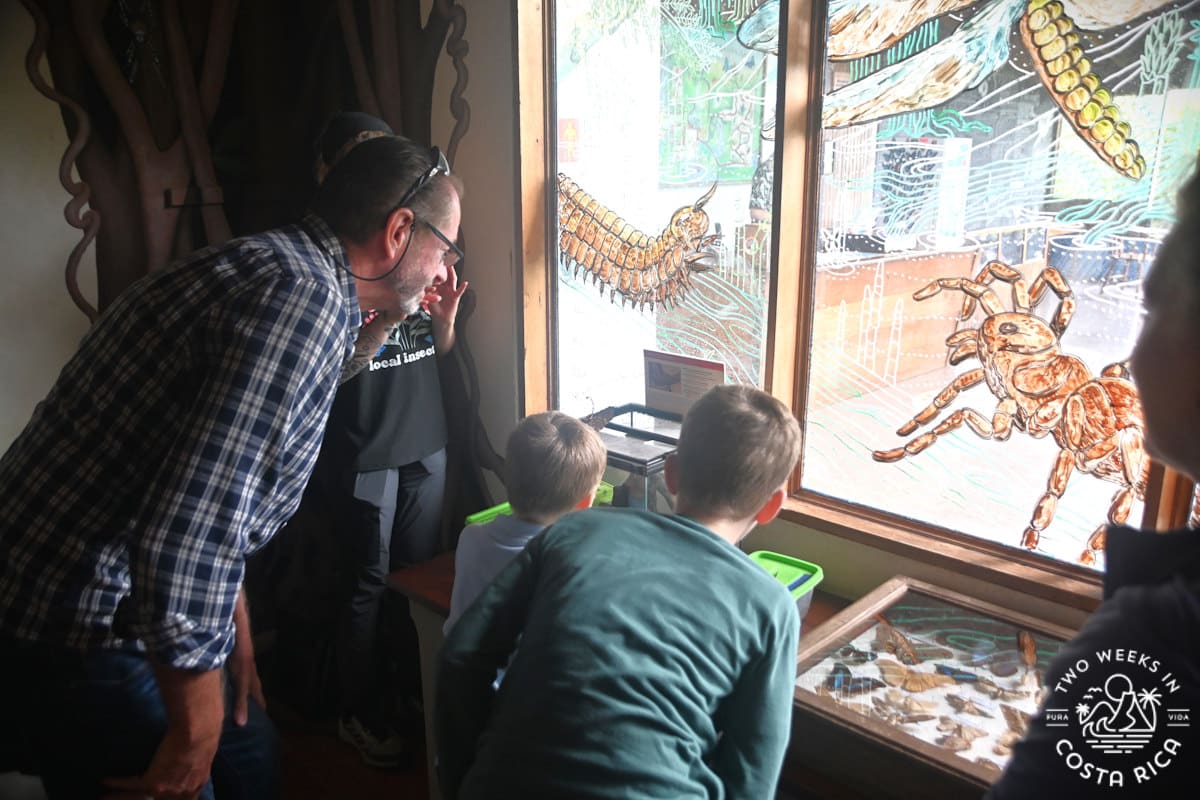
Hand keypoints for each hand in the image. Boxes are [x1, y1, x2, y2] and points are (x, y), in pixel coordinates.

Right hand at [103, 726, 218, 799]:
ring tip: (106, 798)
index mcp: (196, 786)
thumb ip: (195, 765)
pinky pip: (131, 786)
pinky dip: (118, 784)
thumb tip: (190, 759)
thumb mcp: (204, 755)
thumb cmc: (205, 735)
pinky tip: (106, 780)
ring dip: (122, 798)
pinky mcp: (153, 782)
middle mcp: (182, 794)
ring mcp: (167, 791)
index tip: (157, 797)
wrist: (198, 731)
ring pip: (140, 799)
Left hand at [229, 625, 265, 726]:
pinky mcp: (232, 663)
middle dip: (249, 704)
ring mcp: (241, 669)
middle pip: (251, 693)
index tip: (260, 723)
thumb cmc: (240, 660)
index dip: (260, 710)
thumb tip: (242, 725)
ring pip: (241, 685)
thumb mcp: (241, 683)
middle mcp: (249, 677)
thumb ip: (240, 702)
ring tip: (231, 705)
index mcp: (253, 683)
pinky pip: (232, 678)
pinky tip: (221, 687)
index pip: (259, 700)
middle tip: (245, 716)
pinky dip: (229, 685)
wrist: (236, 636)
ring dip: (238, 694)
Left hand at [423, 264, 468, 327]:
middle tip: (442, 258)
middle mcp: (445, 286)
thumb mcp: (428, 298)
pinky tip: (465, 283)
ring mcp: (451, 290)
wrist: (441, 319)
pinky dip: (462, 287)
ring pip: (452, 279)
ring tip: (451, 267)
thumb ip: (425, 291)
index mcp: (437, 286)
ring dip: (452, 273)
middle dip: (444, 267)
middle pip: (445, 274)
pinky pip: (459, 291)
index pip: (436, 275)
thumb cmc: (434, 309)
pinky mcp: (455, 296)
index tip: (431, 261)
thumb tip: (419, 284)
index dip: (435, 269)